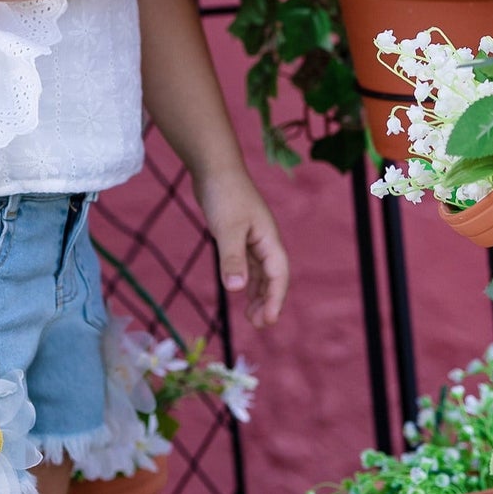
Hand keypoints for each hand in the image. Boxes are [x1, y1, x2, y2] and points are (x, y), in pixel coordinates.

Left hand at [197, 170, 289, 328]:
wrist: (214, 168)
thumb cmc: (224, 194)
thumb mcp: (227, 229)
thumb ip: (232, 259)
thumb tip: (237, 289)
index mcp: (269, 239)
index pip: (278, 275)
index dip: (275, 299)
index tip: (267, 321)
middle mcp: (265, 240)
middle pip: (273, 277)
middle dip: (268, 301)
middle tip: (258, 325)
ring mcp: (253, 238)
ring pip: (260, 272)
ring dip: (258, 293)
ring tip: (251, 316)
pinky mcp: (239, 235)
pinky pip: (248, 264)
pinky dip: (246, 279)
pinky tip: (240, 290)